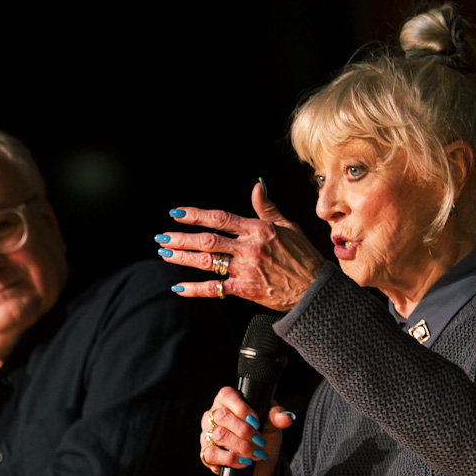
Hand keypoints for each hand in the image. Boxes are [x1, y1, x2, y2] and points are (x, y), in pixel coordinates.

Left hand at [160, 181, 324, 310]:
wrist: (313, 289)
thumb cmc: (303, 257)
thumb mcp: (289, 226)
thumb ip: (267, 208)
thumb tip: (257, 186)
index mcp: (258, 229)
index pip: (220, 218)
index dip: (196, 215)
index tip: (177, 214)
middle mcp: (249, 248)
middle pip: (207, 240)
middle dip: (181, 238)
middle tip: (161, 237)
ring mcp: (246, 269)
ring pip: (207, 262)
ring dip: (182, 258)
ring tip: (164, 254)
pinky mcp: (245, 289)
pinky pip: (215, 289)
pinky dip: (195, 289)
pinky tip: (178, 288)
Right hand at [198, 387, 295, 475]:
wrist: (261, 464)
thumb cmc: (264, 436)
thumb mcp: (273, 425)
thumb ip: (278, 417)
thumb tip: (286, 418)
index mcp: (228, 401)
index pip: (227, 395)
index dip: (242, 408)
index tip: (257, 421)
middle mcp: (214, 414)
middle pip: (222, 416)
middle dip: (245, 431)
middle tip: (260, 440)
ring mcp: (207, 433)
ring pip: (219, 436)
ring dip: (242, 447)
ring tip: (256, 453)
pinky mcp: (206, 453)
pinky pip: (211, 455)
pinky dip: (230, 460)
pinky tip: (243, 462)